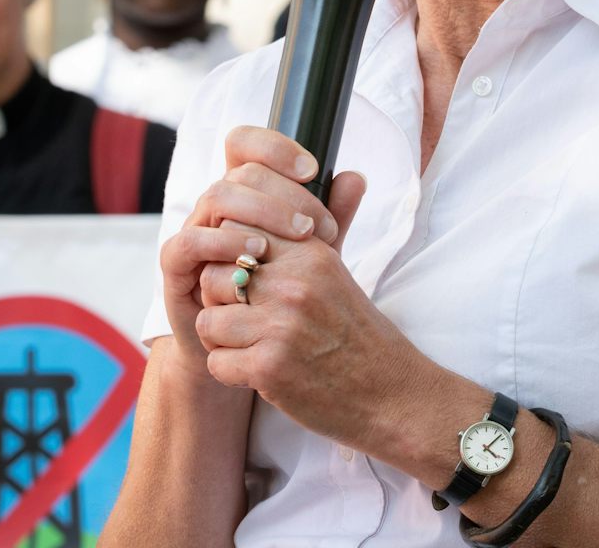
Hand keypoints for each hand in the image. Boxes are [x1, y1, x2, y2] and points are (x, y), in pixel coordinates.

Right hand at [157, 127, 348, 359]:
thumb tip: (355, 177)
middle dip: (285, 193)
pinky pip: (190, 242)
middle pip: (240, 172)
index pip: (246, 145)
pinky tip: (257, 253)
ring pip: (216, 197)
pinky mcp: (177, 267)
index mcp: (244, 193)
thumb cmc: (277, 293)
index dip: (275, 147)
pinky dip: (222, 242)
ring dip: (260, 211)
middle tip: (318, 225)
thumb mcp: (313, 254)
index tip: (312, 169)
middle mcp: (216, 206)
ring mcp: (195, 231)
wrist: (243, 348)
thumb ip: (333, 216)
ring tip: (298, 236)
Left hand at [193, 185, 431, 453]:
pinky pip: (216, 363)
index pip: (234, 233)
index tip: (245, 283)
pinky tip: (258, 373)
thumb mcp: (335, 275)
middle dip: (220, 302)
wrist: (390, 395)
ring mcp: (281, 326)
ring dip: (222, 341)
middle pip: (212, 277)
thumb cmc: (358, 336)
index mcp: (309, 254)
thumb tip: (283, 203)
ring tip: (250, 348)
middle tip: (244, 321)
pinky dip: (231, 373)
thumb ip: (300, 240)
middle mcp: (294, 284)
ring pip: (208, 321)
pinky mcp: (270, 368)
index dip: (228, 260)